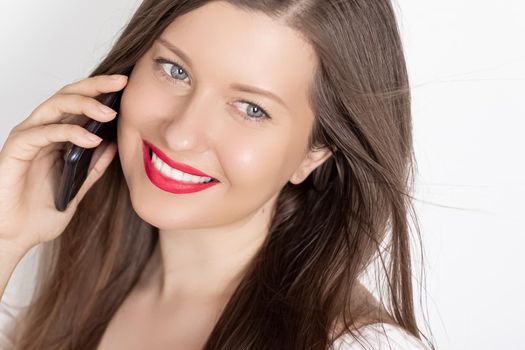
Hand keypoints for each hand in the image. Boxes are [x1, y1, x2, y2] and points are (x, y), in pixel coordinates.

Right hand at [0, 74, 127, 252]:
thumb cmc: (41, 213)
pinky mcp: (15, 150)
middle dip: (96, 86)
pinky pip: (42, 133)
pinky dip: (68, 133)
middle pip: (67, 95)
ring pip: (54, 106)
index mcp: (55, 136)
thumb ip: (94, 167)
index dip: (100, 91)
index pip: (78, 103)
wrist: (16, 237)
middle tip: (122, 83)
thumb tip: (114, 145)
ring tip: (109, 113)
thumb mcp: (79, 188)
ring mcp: (26, 138)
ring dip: (84, 105)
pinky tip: (91, 139)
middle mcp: (40, 131)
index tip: (127, 85)